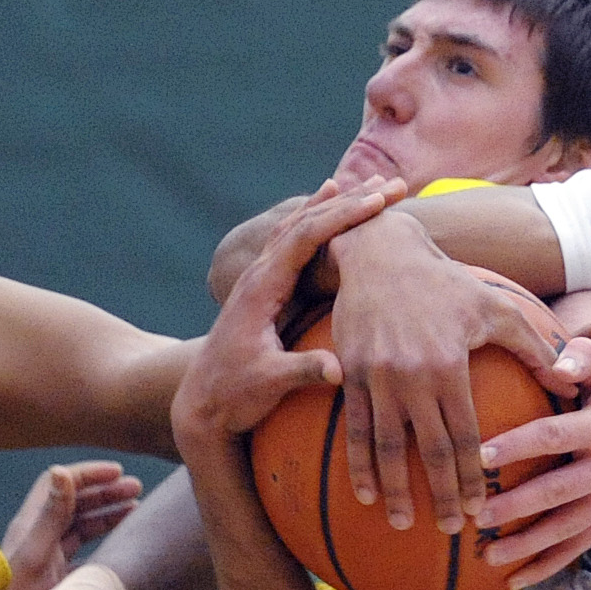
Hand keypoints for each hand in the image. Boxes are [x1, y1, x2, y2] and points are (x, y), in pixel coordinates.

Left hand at [1, 461, 143, 589]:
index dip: (88, 474)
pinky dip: (104, 538)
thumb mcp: (34, 553)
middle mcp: (40, 534)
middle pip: (75, 501)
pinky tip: (122, 538)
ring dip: (108, 511)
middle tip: (136, 487)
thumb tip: (62, 471)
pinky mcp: (58, 575)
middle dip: (105, 490)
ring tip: (136, 506)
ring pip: (82, 523)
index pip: (60, 484)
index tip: (118, 472)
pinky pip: (85, 548)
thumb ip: (50, 515)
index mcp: (32, 523)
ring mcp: (49, 554)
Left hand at [173, 180, 398, 445]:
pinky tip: (330, 213)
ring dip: (334, 206)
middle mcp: (259, 275)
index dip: (342, 217)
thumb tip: (339, 369)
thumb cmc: (233, 395)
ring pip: (298, 226)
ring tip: (367, 187)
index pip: (305, 237)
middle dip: (348, 202)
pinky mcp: (265, 289)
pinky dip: (317, 222)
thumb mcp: (269, 384)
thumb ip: (302, 371)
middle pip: (305, 222)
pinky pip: (294, 242)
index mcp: (261, 288)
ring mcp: (260, 279)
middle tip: (389, 185)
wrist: (201, 404)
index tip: (377, 203)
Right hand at [325, 217, 559, 534]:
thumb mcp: (496, 306)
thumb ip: (535, 344)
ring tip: (403, 523)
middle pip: (428, 451)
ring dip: (395, 490)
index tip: (480, 510)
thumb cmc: (446, 283)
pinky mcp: (350, 374)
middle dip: (440, 495)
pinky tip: (364, 494)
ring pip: (386, 447)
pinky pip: (355, 429)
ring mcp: (377, 378)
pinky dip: (359, 465)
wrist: (380, 253)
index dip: (472, 477)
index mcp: (449, 365)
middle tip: (450, 530)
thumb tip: (570, 379)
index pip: (465, 435)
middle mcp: (411, 376)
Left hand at [473, 338, 590, 588]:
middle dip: (515, 506)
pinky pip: (578, 548)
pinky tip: (515, 579)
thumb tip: (557, 365)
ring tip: (487, 557)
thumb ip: (582, 358)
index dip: (518, 446)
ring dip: (526, 545)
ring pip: (566, 528)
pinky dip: (548, 565)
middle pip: (557, 491)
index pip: (556, 437)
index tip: (480, 456)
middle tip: (475, 515)